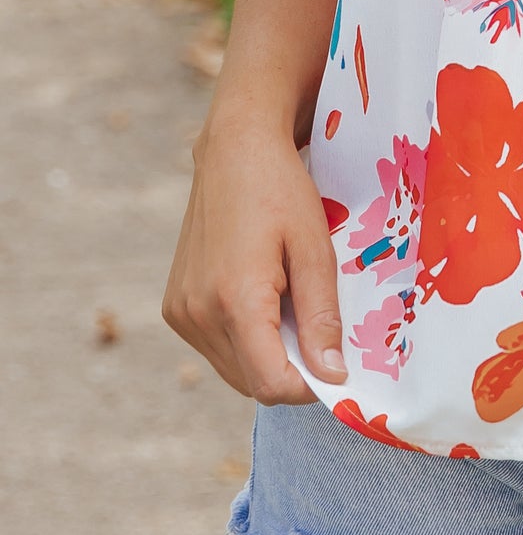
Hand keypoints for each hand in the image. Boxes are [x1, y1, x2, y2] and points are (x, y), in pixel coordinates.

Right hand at [162, 112, 347, 405]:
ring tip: (290, 302)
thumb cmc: (281, 190)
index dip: (308, 386)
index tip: (336, 364)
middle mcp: (197, 313)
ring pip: (233, 369)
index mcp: (234, 299)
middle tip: (318, 325)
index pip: (270, 384)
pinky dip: (244, 340)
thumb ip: (322, 317)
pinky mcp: (174, 307)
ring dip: (266, 356)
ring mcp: (180, 312)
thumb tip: (333, 376)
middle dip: (290, 370)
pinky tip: (263, 298)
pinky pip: (216, 348)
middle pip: (252, 382)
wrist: (235, 148)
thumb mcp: (315, 248)